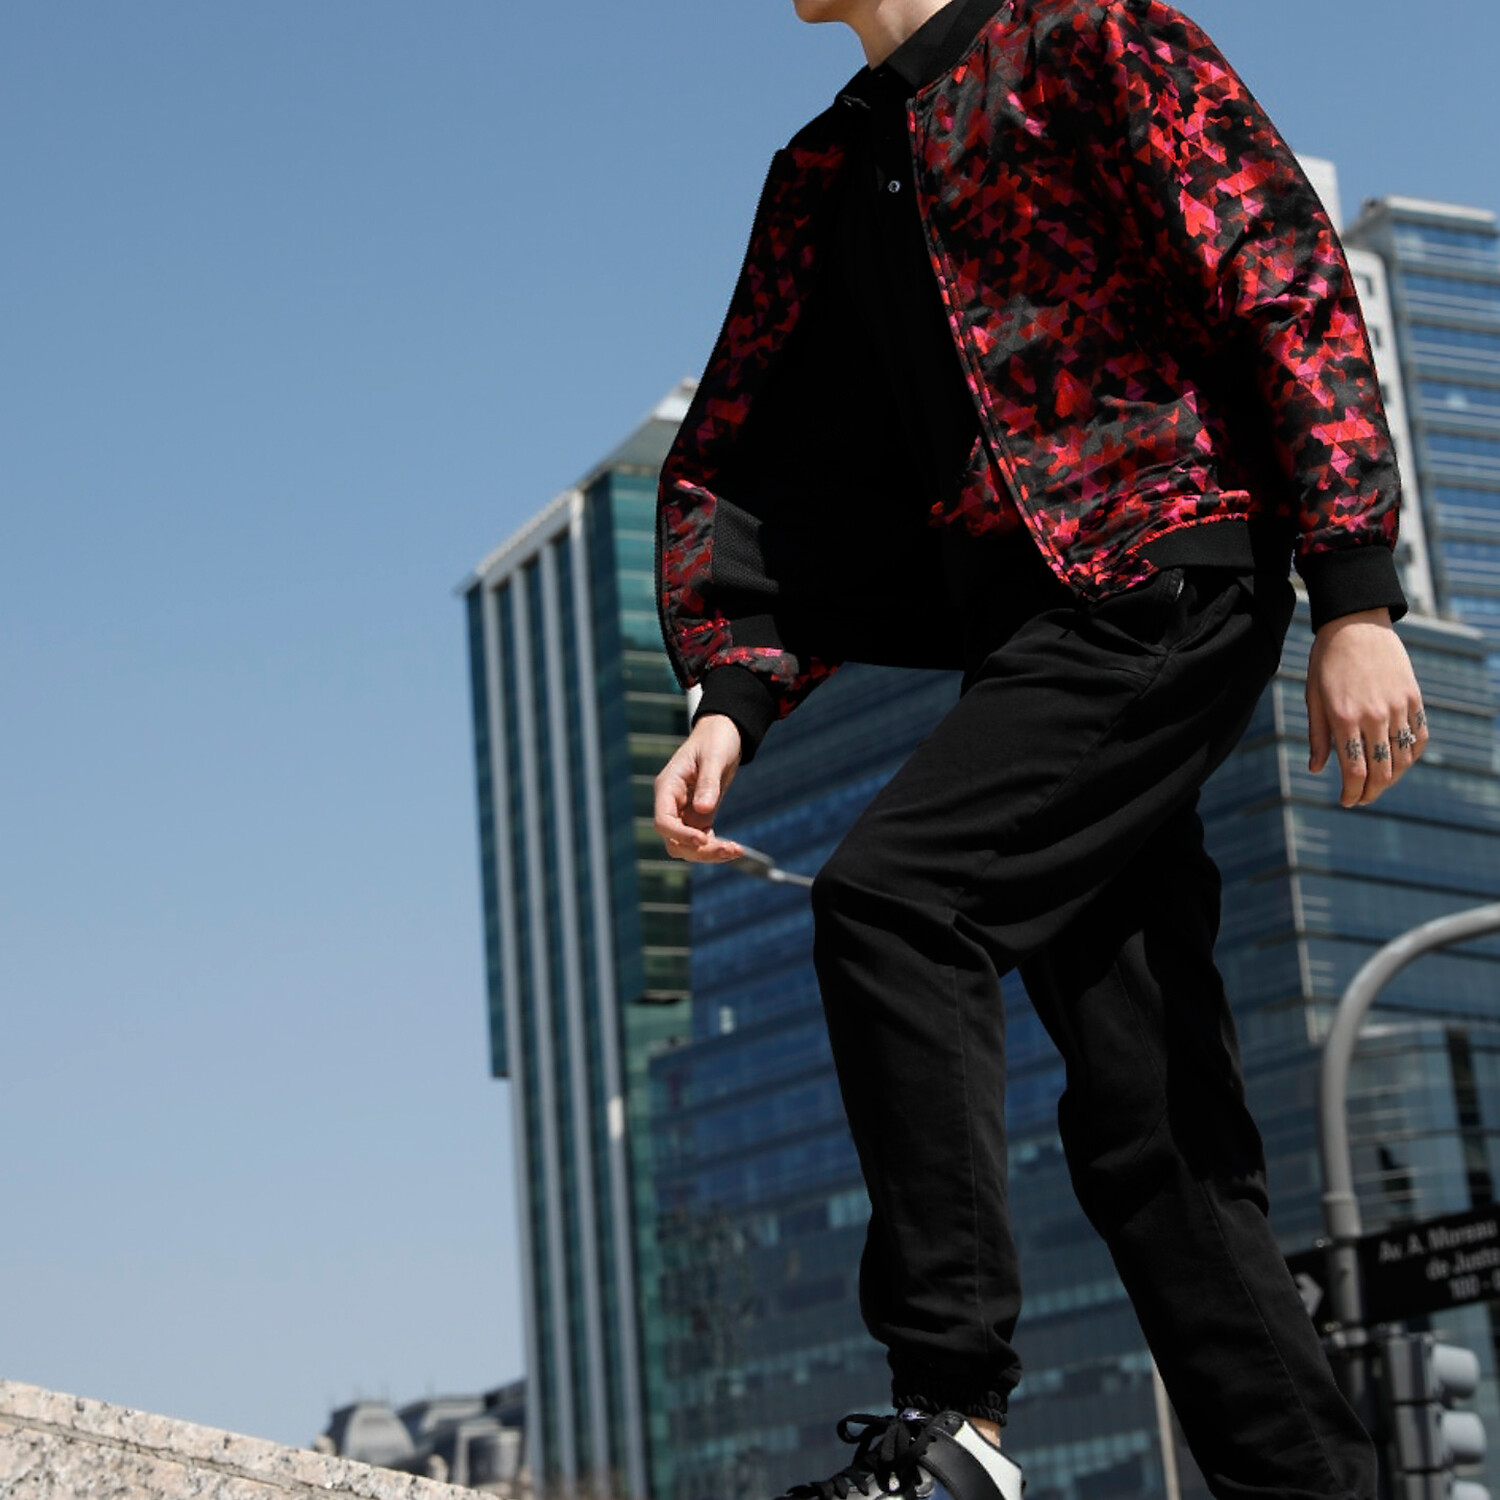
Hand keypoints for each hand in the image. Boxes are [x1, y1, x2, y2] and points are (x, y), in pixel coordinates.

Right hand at [653, 714, 746, 861]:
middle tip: (729, 849)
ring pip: (687, 847)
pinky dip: (716, 848)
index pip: (663, 821)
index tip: (702, 838)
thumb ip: (708, 783)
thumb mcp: (714, 756)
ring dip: (709, 854)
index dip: (679, 834)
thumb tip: (703, 810)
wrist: (724, 734)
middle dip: (699, 850)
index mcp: (668, 787)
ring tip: (736, 850)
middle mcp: (671, 803)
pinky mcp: (698, 817)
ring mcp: (683, 812)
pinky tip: (735, 848)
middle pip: (674, 841)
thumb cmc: (716, 739)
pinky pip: (701, 842)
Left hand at [1306, 608, 1427, 807]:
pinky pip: (1419, 737)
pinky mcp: (1413, 699)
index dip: (1352, 793)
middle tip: (1362, 799)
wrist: (1356, 625)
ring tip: (1378, 783)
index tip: (1347, 801)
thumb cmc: (1326, 662)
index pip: (1354, 770)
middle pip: (1381, 771)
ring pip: (1403, 758)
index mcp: (1344, 718)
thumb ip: (1318, 736)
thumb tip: (1317, 770)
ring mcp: (1397, 708)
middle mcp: (1374, 716)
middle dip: (1371, 792)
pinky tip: (1400, 762)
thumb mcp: (1313, 698)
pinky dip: (1412, 756)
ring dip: (1392, 778)